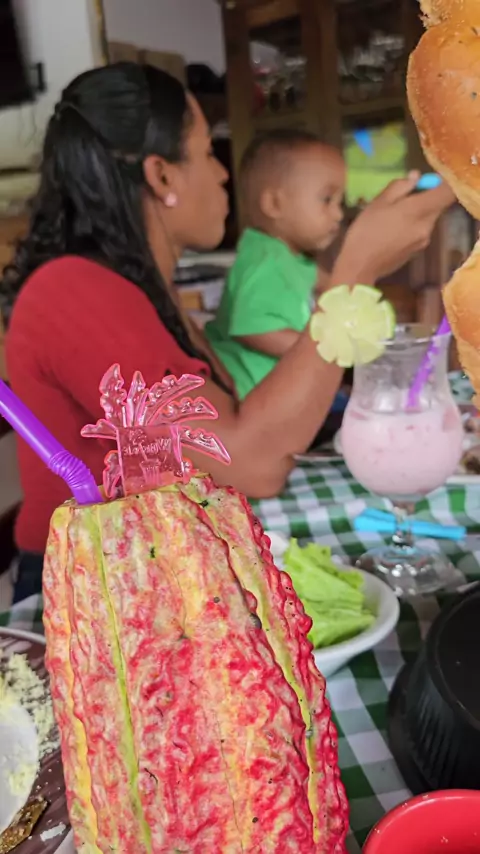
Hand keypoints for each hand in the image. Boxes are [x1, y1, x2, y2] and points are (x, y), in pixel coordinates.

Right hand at [332, 172, 455, 284]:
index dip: (441, 183)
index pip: (447, 192)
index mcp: (420, 210)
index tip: (426, 181)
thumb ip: (400, 187)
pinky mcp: (417, 251)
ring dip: (417, 212)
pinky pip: (421, 231)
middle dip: (426, 198)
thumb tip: (415, 176)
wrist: (360, 267)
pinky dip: (412, 226)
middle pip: (438, 205)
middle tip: (402, 198)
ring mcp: (424, 240)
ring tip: (394, 216)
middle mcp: (428, 226)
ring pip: (428, 218)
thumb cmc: (366, 231)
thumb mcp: (378, 202)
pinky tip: (393, 231)